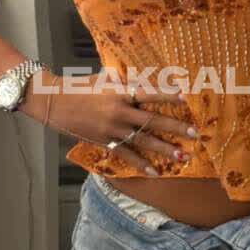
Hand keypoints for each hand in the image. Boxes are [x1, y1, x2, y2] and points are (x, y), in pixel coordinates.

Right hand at [42, 76, 194, 172]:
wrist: (55, 103)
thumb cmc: (79, 87)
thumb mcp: (102, 78)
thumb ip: (123, 78)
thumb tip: (142, 77)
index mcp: (120, 92)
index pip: (149, 93)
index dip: (168, 96)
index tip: (187, 100)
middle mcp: (119, 111)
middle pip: (152, 120)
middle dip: (175, 127)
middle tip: (195, 133)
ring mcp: (112, 128)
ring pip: (143, 140)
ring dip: (165, 149)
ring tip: (183, 155)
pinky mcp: (104, 141)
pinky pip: (126, 155)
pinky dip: (141, 164)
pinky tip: (155, 171)